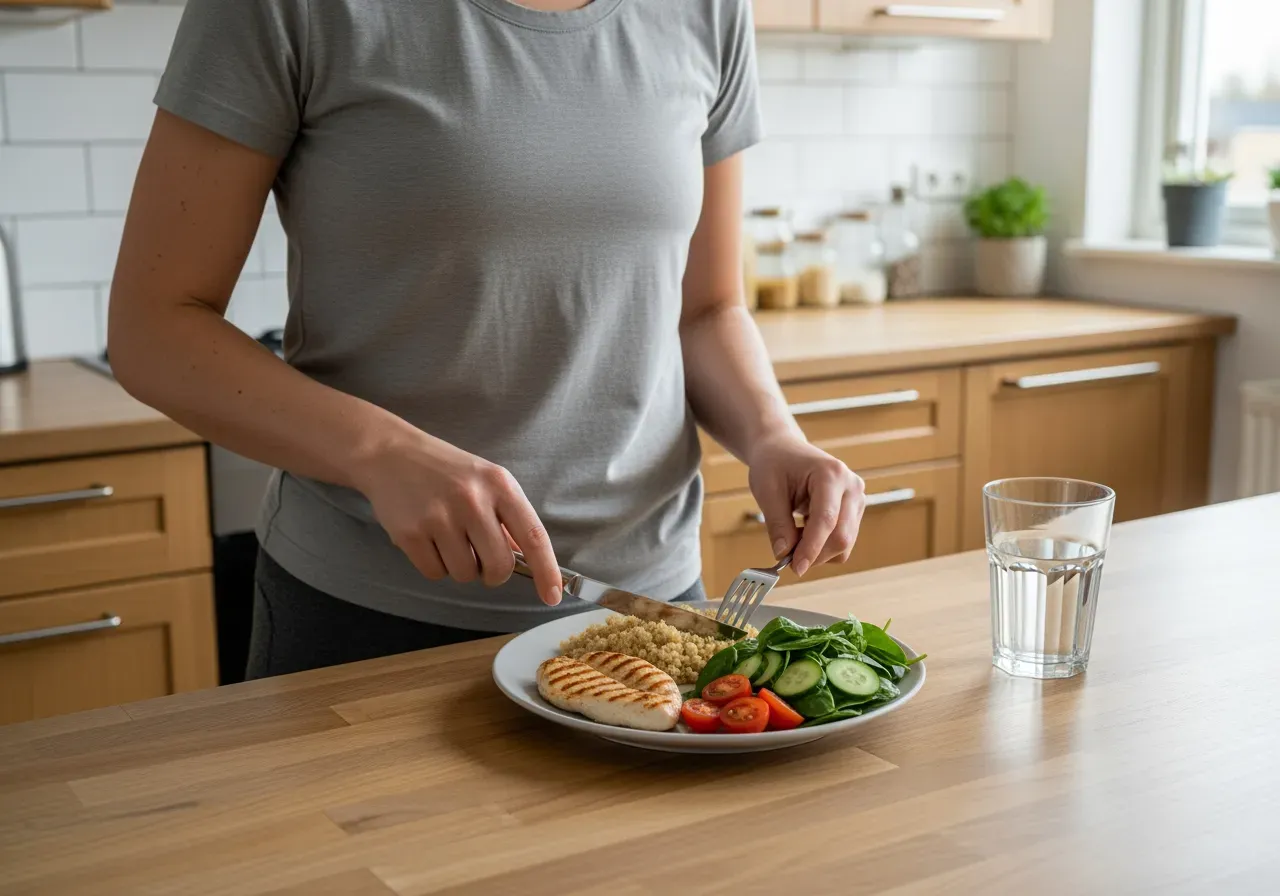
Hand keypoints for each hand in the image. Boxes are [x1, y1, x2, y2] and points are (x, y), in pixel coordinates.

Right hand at [352, 426, 562, 605]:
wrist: (390, 454)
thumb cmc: (446, 471)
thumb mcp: (485, 480)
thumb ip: (507, 517)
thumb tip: (528, 559)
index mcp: (499, 485)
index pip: (534, 536)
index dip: (547, 571)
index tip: (553, 596)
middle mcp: (472, 499)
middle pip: (499, 566)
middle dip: (492, 572)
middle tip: (480, 556)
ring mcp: (439, 516)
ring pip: (465, 574)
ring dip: (460, 566)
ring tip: (447, 537)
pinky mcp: (410, 532)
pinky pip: (435, 573)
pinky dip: (434, 565)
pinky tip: (427, 539)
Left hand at [746, 434, 865, 577]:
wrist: (783, 449)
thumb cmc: (774, 464)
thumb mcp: (767, 491)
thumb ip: (777, 524)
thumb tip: (783, 554)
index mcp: (831, 474)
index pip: (826, 520)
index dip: (811, 548)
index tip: (795, 568)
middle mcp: (851, 486)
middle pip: (842, 536)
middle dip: (815, 554)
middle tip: (787, 558)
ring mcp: (857, 498)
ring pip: (844, 543)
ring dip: (818, 551)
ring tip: (792, 535)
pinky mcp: (855, 510)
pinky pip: (842, 540)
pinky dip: (822, 545)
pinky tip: (804, 530)